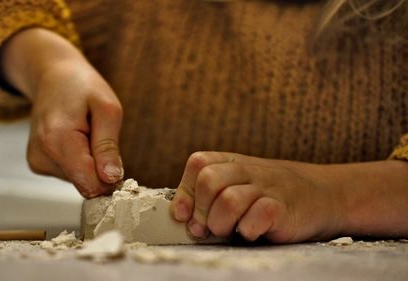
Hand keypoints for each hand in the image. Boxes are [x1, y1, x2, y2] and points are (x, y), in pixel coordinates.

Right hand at [0, 28, 122, 197]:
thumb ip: (108, 146)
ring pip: (79, 181)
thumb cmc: (83, 87)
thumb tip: (111, 178)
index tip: (118, 161)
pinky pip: (70, 174)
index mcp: (57, 140)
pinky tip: (75, 138)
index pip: (90, 183)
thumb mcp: (107, 109)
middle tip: (99, 136)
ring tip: (84, 133)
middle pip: (85, 184)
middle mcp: (41, 155)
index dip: (110, 178)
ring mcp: (36, 161)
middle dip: (100, 167)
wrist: (53, 76)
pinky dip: (79, 161)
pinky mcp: (37, 164)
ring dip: (90, 162)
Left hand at [170, 152, 407, 241]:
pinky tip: (253, 232)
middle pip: (208, 180)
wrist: (326, 195)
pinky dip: (249, 230)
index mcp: (233, 162)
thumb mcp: (241, 185)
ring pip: (228, 200)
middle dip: (201, 211)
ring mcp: (268, 187)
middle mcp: (248, 170)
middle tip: (208, 228)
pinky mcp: (284, 208)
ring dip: (221, 223)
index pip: (198, 163)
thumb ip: (211, 196)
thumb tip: (182, 219)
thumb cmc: (273, 196)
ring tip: (230, 231)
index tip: (185, 215)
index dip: (186, 191)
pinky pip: (257, 216)